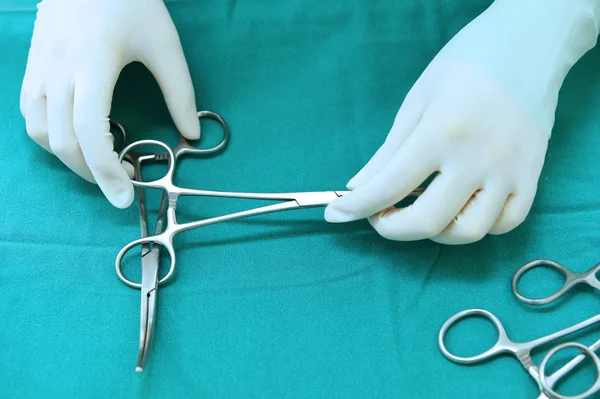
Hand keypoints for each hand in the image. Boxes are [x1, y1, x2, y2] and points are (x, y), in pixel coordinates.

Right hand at [21, 0, 198, 207]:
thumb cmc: (131, 1)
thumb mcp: (165, 44)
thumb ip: (180, 92)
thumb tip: (192, 135)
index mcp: (93, 64)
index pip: (90, 131)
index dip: (105, 171)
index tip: (125, 195)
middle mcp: (57, 69)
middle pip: (63, 140)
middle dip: (91, 174)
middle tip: (120, 183)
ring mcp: (39, 67)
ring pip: (39, 131)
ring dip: (67, 158)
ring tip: (99, 165)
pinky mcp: (31, 65)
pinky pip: (29, 113)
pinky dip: (50, 136)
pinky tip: (74, 139)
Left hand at [325, 0, 599, 243]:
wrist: (526, 47)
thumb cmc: (464, 67)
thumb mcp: (416, 102)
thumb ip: (388, 153)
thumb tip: (358, 188)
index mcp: (441, 132)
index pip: (390, 186)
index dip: (356, 207)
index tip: (336, 214)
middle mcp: (478, 158)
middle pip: (428, 221)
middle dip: (391, 229)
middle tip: (379, 216)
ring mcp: (510, 172)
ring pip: (468, 232)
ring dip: (435, 232)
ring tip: (420, 209)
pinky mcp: (532, 178)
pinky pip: (505, 223)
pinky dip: (475, 225)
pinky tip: (458, 208)